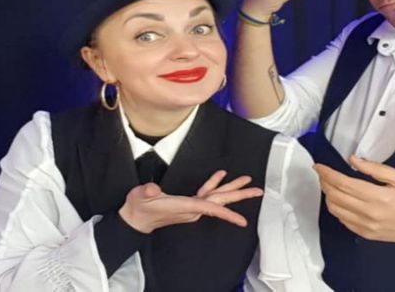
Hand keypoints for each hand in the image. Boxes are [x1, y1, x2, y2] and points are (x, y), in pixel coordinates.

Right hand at [119, 170, 262, 233]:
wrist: (136, 218)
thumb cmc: (139, 208)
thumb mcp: (140, 197)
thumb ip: (146, 192)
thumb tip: (151, 189)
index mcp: (185, 207)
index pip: (210, 209)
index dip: (227, 214)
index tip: (242, 220)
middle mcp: (193, 208)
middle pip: (221, 202)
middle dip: (239, 195)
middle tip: (258, 191)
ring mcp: (192, 205)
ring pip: (217, 196)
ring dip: (231, 187)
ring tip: (246, 179)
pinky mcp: (189, 202)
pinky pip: (206, 192)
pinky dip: (214, 183)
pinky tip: (221, 175)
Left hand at [314, 156, 394, 243]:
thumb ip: (375, 169)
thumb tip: (353, 160)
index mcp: (378, 197)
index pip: (343, 183)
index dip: (327, 174)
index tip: (318, 166)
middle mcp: (370, 214)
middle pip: (335, 197)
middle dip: (325, 183)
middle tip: (322, 174)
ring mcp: (368, 227)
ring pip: (336, 211)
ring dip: (329, 197)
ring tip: (330, 186)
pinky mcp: (369, 236)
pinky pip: (345, 222)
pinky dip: (338, 210)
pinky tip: (341, 201)